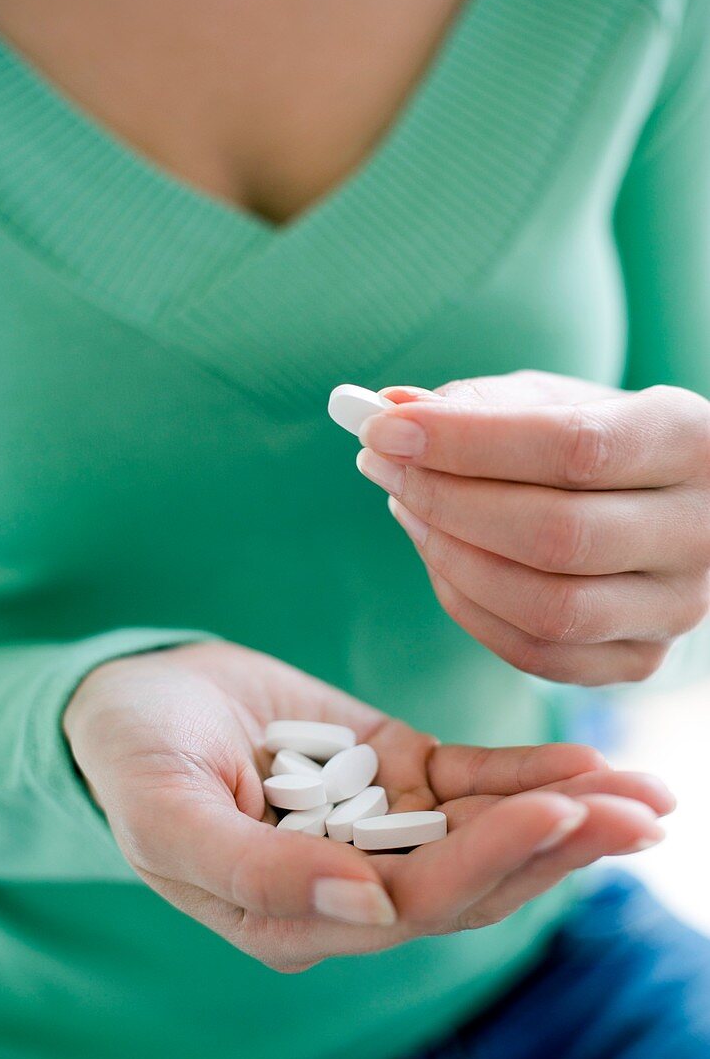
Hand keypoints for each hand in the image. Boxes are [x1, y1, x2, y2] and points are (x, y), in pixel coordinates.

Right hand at [64, 640, 672, 970]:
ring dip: (565, 811)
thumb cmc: (133, 762)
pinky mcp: (392, 769)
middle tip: (641, 811)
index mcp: (298, 915)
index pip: (415, 903)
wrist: (133, 699)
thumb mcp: (168, 817)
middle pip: (474, 877)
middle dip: (560, 846)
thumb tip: (363, 908)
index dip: (491, 862)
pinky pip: (469, 778)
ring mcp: (378, 823)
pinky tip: (584, 759)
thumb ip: (253, 873)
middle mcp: (353, 882)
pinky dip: (524, 768)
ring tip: (644, 793)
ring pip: (486, 829)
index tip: (559, 812)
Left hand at [357, 371, 709, 685]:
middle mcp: (700, 532)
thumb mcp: (554, 400)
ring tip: (407, 506)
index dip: (467, 443)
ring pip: (547, 608)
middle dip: (446, 500)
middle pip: (558, 536)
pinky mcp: (640, 658)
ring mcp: (676, 607)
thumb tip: (392, 411)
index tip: (384, 428)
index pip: (574, 448)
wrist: (658, 500)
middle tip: (381, 465)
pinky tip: (439, 557)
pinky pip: (536, 655)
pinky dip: (468, 607)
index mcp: (691, 442)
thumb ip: (479, 403)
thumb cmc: (598, 439)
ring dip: (450, 557)